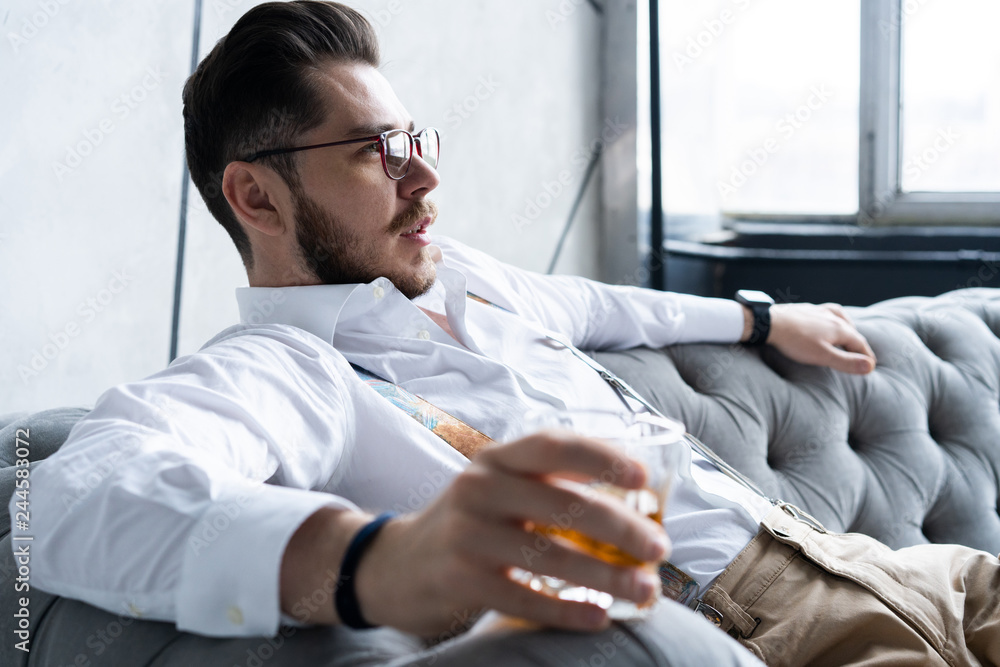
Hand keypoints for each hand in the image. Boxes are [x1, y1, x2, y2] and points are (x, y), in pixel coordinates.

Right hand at [354, 432, 670, 636]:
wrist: (394, 566)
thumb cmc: (468, 525)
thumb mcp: (497, 488)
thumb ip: (548, 485)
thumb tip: (635, 500)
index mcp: (496, 459)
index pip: (552, 445)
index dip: (601, 456)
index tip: (642, 477)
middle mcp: (479, 488)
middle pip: (563, 504)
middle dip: (621, 527)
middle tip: (658, 547)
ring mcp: (467, 535)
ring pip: (552, 556)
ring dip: (607, 575)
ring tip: (645, 588)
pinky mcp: (460, 581)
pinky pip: (526, 598)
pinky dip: (569, 611)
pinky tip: (599, 616)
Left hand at [763, 302, 875, 373]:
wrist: (770, 322)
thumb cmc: (795, 341)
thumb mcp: (823, 356)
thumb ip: (846, 362)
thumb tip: (870, 366)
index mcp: (840, 328)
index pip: (860, 343)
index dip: (866, 355)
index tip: (870, 365)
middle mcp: (832, 316)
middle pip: (852, 330)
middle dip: (858, 343)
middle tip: (861, 354)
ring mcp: (818, 311)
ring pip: (840, 318)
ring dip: (847, 328)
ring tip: (848, 335)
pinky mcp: (805, 309)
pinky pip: (825, 312)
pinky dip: (832, 318)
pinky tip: (824, 320)